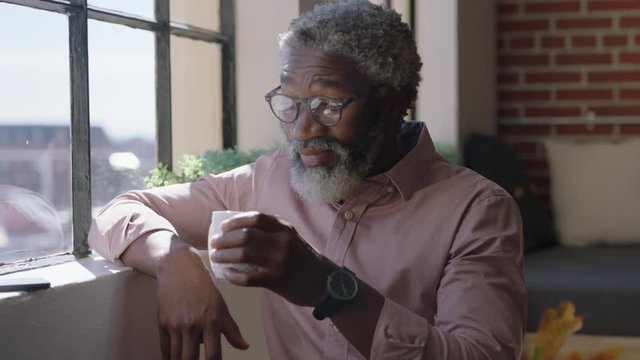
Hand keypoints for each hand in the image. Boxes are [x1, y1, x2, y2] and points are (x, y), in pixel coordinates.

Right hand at [156, 246, 249, 359]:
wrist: (179, 268)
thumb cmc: (204, 288)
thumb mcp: (222, 307)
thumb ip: (232, 330)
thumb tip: (245, 347)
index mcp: (211, 321)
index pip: (213, 355)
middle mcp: (193, 325)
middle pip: (191, 359)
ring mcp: (175, 325)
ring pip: (176, 356)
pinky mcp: (162, 323)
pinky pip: (164, 349)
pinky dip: (168, 357)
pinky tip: (173, 359)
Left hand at [210, 212, 336, 306]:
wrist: (325, 283)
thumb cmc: (303, 259)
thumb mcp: (292, 238)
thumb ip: (272, 232)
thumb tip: (239, 230)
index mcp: (285, 229)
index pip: (256, 218)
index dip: (236, 221)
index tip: (223, 227)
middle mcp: (282, 242)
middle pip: (246, 236)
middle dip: (225, 239)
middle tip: (214, 243)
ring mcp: (280, 261)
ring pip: (244, 255)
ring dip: (225, 255)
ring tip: (215, 257)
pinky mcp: (277, 280)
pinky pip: (248, 277)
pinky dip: (234, 276)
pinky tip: (226, 274)